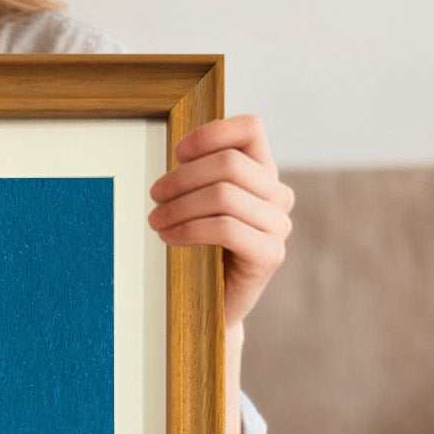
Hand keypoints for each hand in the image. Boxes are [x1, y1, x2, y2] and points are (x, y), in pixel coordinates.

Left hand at [148, 114, 293, 329]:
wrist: (212, 304)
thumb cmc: (201, 248)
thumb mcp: (200, 203)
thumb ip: (200, 174)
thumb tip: (181, 152)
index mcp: (264, 173)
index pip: (250, 129)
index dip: (211, 133)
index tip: (177, 152)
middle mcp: (278, 196)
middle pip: (228, 163)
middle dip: (182, 178)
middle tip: (154, 195)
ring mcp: (278, 225)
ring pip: (223, 195)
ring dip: (179, 206)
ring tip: (155, 220)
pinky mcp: (270, 255)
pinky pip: (224, 228)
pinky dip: (189, 229)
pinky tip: (169, 236)